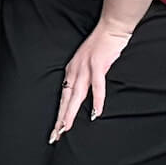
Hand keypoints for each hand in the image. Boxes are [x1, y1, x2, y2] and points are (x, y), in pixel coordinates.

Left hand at [51, 22, 133, 142]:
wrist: (111, 28)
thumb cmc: (102, 47)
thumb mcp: (89, 64)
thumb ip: (85, 78)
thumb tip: (84, 94)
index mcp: (71, 72)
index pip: (64, 97)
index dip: (60, 114)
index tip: (57, 130)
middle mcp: (75, 71)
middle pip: (66, 99)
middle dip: (60, 119)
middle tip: (54, 136)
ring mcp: (85, 68)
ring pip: (76, 96)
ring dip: (71, 113)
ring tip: (66, 128)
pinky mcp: (98, 65)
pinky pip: (97, 87)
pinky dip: (97, 101)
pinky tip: (95, 113)